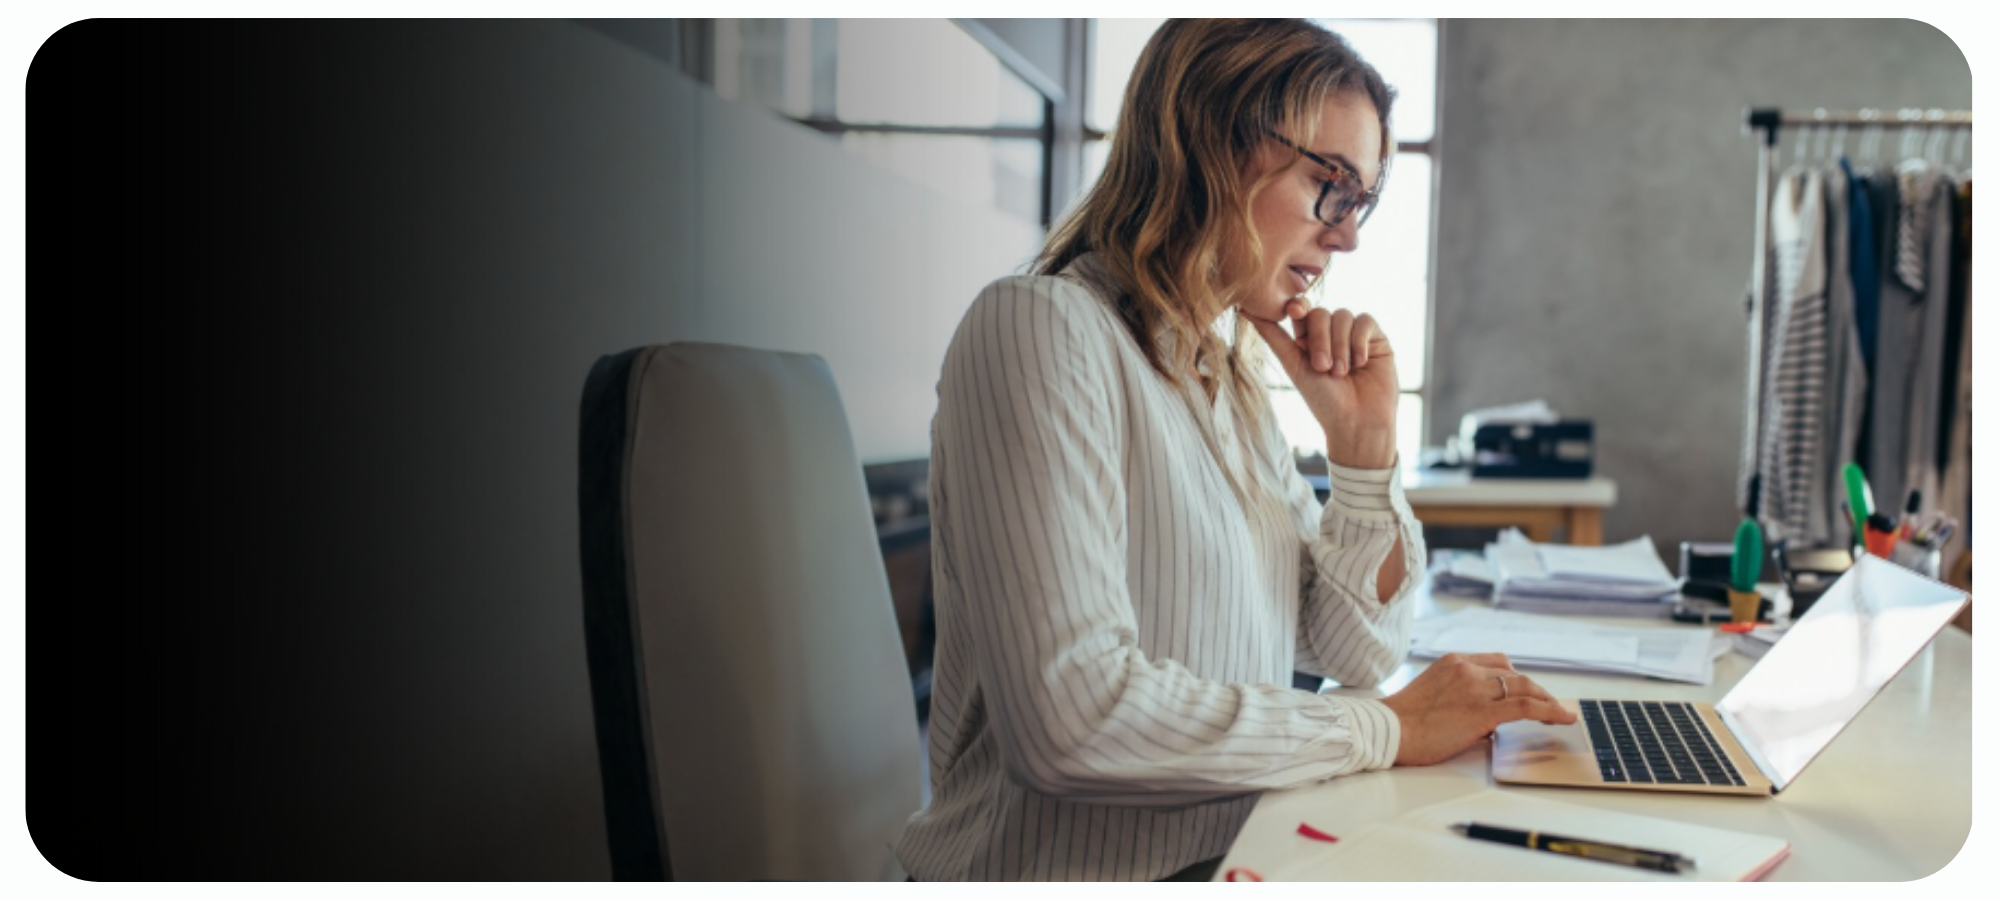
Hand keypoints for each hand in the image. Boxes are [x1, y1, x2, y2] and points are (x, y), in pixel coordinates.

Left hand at [1246, 298, 1398, 467]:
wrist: (1357, 422)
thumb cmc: (1323, 401)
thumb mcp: (1294, 366)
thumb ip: (1273, 337)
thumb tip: (1244, 310)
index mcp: (1308, 339)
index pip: (1301, 311)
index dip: (1297, 306)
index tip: (1294, 311)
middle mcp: (1331, 334)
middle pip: (1321, 313)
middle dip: (1320, 339)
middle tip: (1322, 368)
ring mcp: (1354, 335)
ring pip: (1343, 315)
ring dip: (1340, 345)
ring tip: (1341, 373)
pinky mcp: (1376, 339)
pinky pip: (1365, 321)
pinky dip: (1359, 341)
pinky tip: (1360, 363)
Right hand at [1378, 653, 1576, 766]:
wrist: (1389, 729)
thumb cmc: (1404, 721)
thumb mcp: (1432, 695)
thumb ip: (1460, 698)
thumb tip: (1485, 723)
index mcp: (1453, 662)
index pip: (1497, 662)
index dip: (1516, 678)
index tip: (1526, 691)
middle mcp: (1467, 669)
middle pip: (1514, 674)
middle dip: (1535, 690)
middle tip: (1549, 705)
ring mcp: (1476, 688)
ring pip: (1524, 687)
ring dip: (1546, 700)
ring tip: (1561, 713)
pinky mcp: (1483, 711)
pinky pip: (1526, 707)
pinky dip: (1550, 710)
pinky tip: (1563, 718)